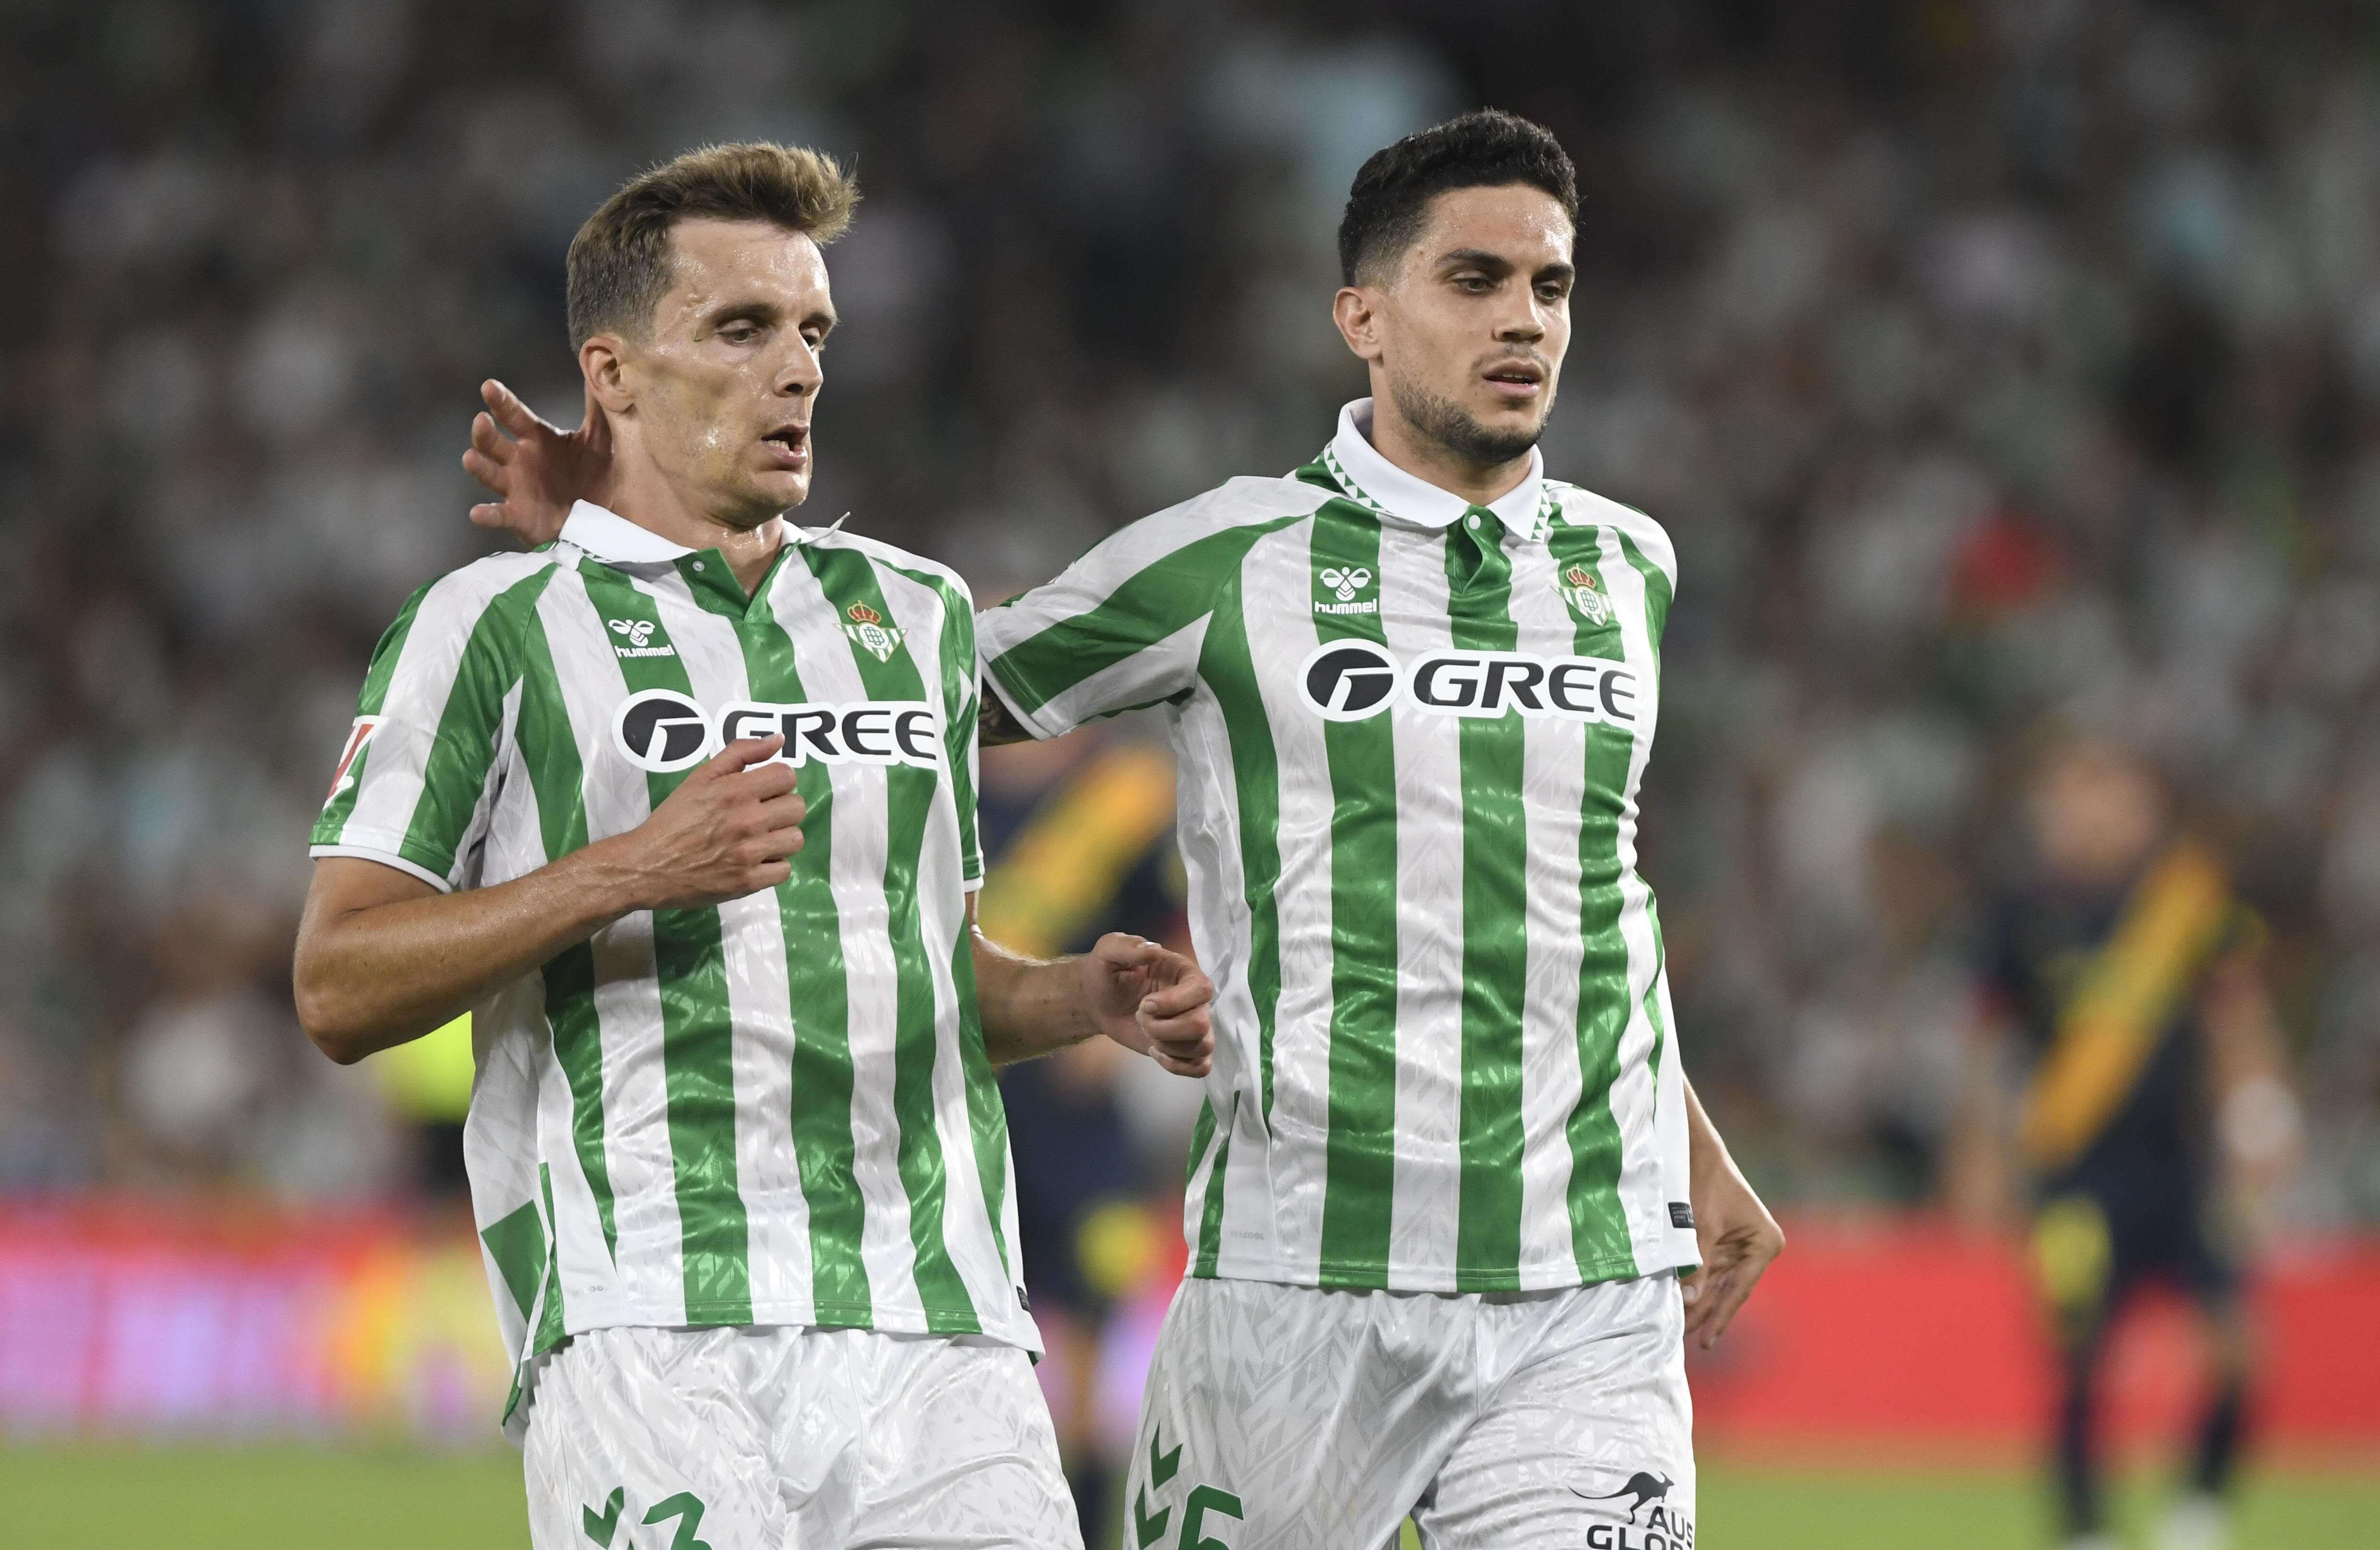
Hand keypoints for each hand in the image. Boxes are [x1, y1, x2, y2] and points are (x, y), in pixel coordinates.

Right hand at [462, 378, 610, 546]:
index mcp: (536, 437)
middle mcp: (519, 459)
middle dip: (484, 432)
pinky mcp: (518, 516)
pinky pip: (498, 514)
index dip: (501, 401)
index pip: (514, 415)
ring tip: (470, 458)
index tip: (489, 386)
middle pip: (493, 442)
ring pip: (489, 474)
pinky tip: (477, 513)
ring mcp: (515, 487)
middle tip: (482, 419)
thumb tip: (599, 370)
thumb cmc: (593, 474)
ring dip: (479, 466)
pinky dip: (487, 514)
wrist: (599, 517)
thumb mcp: (599, 441)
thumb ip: (597, 410)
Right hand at [602, 736, 805, 910]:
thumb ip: (740, 753)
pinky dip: (773, 865)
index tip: (765, 791)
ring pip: (795, 839)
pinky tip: (755, 860)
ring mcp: (749, 853)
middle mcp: (747, 820)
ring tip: (760, 839)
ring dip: (781, 837)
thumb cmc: (673, 819)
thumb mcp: (701, 777)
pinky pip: (784, 870)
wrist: (648, 865)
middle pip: (797, 807)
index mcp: (735, 791)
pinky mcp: (748, 882)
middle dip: (783, 808)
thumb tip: (778, 739)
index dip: (779, 782)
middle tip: (762, 816)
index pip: (787, 776)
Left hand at [1082, 934, 1212, 1076]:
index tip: (1144, 1004)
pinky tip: (1154, 1051)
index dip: (1174, 1003)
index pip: (1202, 990)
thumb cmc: (1107, 973)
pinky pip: (1200, 1067)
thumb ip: (1127, 946)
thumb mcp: (1108, 950)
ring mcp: (1193, 1026)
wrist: (1099, 1001)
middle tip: (1140, 1018)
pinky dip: (1176, 1065)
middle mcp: (1196, 1000)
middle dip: (1164, 1029)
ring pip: (1202, 1047)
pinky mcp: (1185, 1049)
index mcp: (1185, 973)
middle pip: (1201, 1025)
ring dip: (1167, 1046)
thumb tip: (1153, 949)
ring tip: (1147, 1033)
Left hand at [1681, 1146, 1784, 1349]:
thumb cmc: (1704, 1183)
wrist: (1695, 1152)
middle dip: (1705, 1313)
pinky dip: (1695, 1286)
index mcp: (1765, 1244)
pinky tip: (1681, 1304)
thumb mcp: (1699, 1227)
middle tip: (1681, 1338)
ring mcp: (1742, 1247)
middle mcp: (1758, 1249)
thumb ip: (1697, 1265)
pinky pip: (1710, 1271)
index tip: (1705, 1341)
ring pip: (1717, 1284)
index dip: (1719, 1316)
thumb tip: (1691, 1303)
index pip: (1739, 1289)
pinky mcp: (1724, 1243)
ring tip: (1678, 1328)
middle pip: (1728, 1289)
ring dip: (1698, 1303)